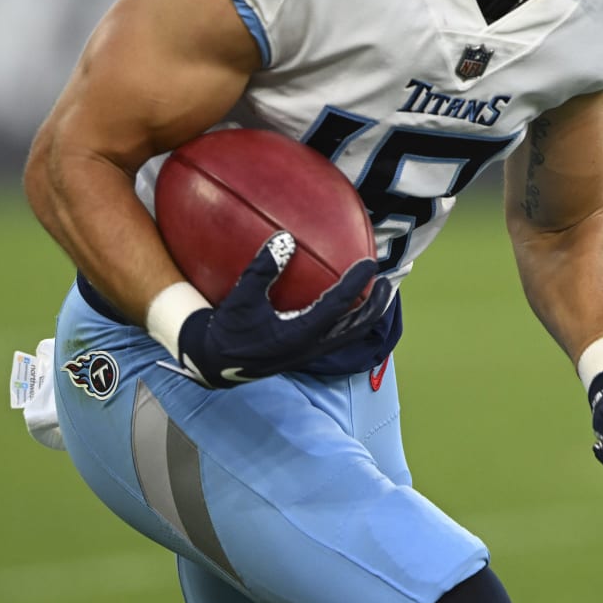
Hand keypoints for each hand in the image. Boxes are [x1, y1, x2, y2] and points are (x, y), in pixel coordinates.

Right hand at [164, 233, 383, 388]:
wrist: (215, 364)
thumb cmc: (228, 330)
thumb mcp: (241, 299)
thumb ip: (262, 270)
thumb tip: (285, 239)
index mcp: (299, 333)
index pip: (338, 305)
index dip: (356, 283)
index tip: (370, 263)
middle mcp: (311, 346)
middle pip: (357, 326)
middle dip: (375, 304)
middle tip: (387, 282)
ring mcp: (311, 352)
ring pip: (351, 334)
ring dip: (367, 314)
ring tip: (377, 294)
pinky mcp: (306, 353)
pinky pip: (339, 335)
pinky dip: (351, 319)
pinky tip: (348, 305)